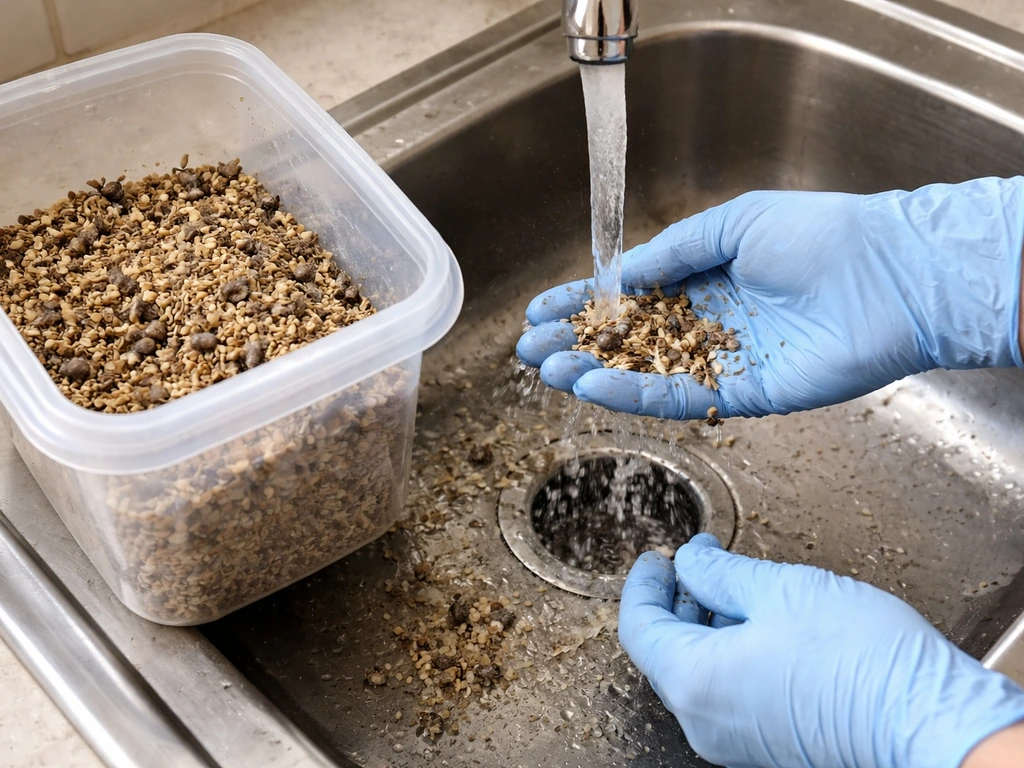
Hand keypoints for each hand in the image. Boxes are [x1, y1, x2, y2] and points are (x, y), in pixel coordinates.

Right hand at [517, 178, 1023, 419]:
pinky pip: (680, 397)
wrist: (890, 274)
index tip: (540, 309)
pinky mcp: (744, 396)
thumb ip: (673, 253)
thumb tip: (618, 276)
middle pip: (628, 340)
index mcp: (706, 277)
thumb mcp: (733, 223)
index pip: (630, 295)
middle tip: (528, 350)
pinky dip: (634, 395)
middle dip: (576, 343)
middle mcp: (709, 322)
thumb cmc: (821, 234)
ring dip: (594, 374)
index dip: (584, 302)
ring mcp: (724, 361)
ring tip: (547, 370)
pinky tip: (594, 388)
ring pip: (645, 374)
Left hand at [618, 535, 1023, 767]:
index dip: (644, 583)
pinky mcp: (763, 744)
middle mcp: (704, 720)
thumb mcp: (779, 589)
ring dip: (704, 624)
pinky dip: (728, 652)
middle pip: (664, 651)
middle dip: (676, 599)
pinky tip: (757, 623)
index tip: (657, 557)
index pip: (639, 626)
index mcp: (694, 681)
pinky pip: (726, 692)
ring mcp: (733, 739)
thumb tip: (690, 561)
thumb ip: (719, 573)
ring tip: (732, 585)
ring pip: (696, 671)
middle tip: (697, 562)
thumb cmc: (861, 660)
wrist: (930, 722)